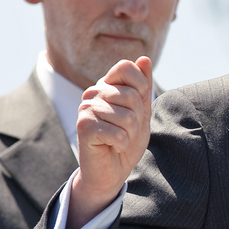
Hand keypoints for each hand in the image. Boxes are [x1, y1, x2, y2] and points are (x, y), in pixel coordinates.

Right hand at [67, 57, 152, 228]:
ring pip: (127, 116)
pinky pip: (118, 132)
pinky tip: (112, 146)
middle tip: (127, 130)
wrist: (112, 170)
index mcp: (107, 85)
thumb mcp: (142, 111)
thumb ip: (144, 86)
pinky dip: (122, 143)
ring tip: (119, 138)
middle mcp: (93, 92)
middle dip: (138, 118)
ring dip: (130, 134)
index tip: (137, 106)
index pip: (126, 67)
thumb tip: (144, 58)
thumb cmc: (127, 139)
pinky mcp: (84, 127)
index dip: (141, 87)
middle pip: (131, 95)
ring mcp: (86, 108)